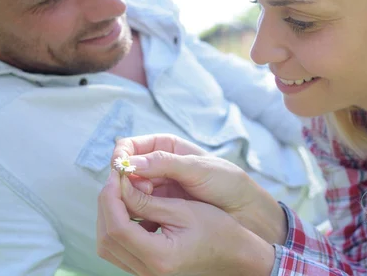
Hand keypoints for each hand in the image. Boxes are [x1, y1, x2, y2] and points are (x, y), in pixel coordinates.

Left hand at [97, 171, 274, 275]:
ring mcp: (146, 274)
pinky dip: (118, 226)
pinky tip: (130, 207)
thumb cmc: (218, 230)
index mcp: (159, 257)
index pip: (117, 226)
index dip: (111, 197)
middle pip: (106, 239)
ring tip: (122, 191)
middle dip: (106, 205)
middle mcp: (148, 272)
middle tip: (117, 180)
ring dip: (109, 216)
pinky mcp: (147, 270)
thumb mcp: (184, 209)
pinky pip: (120, 249)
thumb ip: (148, 200)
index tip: (117, 175)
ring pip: (108, 246)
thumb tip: (120, 185)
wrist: (237, 255)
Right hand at [113, 134, 287, 244]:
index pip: (131, 145)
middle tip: (142, 190)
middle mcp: (158, 166)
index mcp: (166, 147)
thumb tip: (130, 162)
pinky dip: (137, 215)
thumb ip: (165, 164)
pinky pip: (139, 211)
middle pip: (127, 170)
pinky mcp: (160, 210)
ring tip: (148, 206)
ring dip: (131, 198)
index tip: (120, 167)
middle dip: (127, 180)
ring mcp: (158, 189)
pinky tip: (145, 221)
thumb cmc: (227, 183)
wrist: (246, 212)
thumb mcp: (198, 169)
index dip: (122, 155)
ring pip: (130, 192)